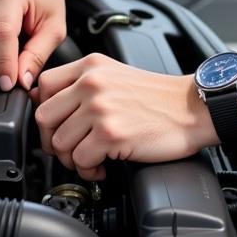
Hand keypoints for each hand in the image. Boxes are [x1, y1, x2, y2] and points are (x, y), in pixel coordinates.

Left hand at [32, 53, 217, 180]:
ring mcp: (100, 108)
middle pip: (44, 117)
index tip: (56, 125)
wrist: (193, 109)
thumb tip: (49, 106)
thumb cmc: (159, 97)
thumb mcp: (115, 75)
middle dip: (53, 141)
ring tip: (91, 158)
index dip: (46, 110)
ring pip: (59, 143)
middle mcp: (92, 83)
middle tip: (70, 149)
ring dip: (72, 159)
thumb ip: (83, 84)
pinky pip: (80, 160)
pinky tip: (103, 166)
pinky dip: (88, 169)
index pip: (43, 86)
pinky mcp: (110, 134)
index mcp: (91, 66)